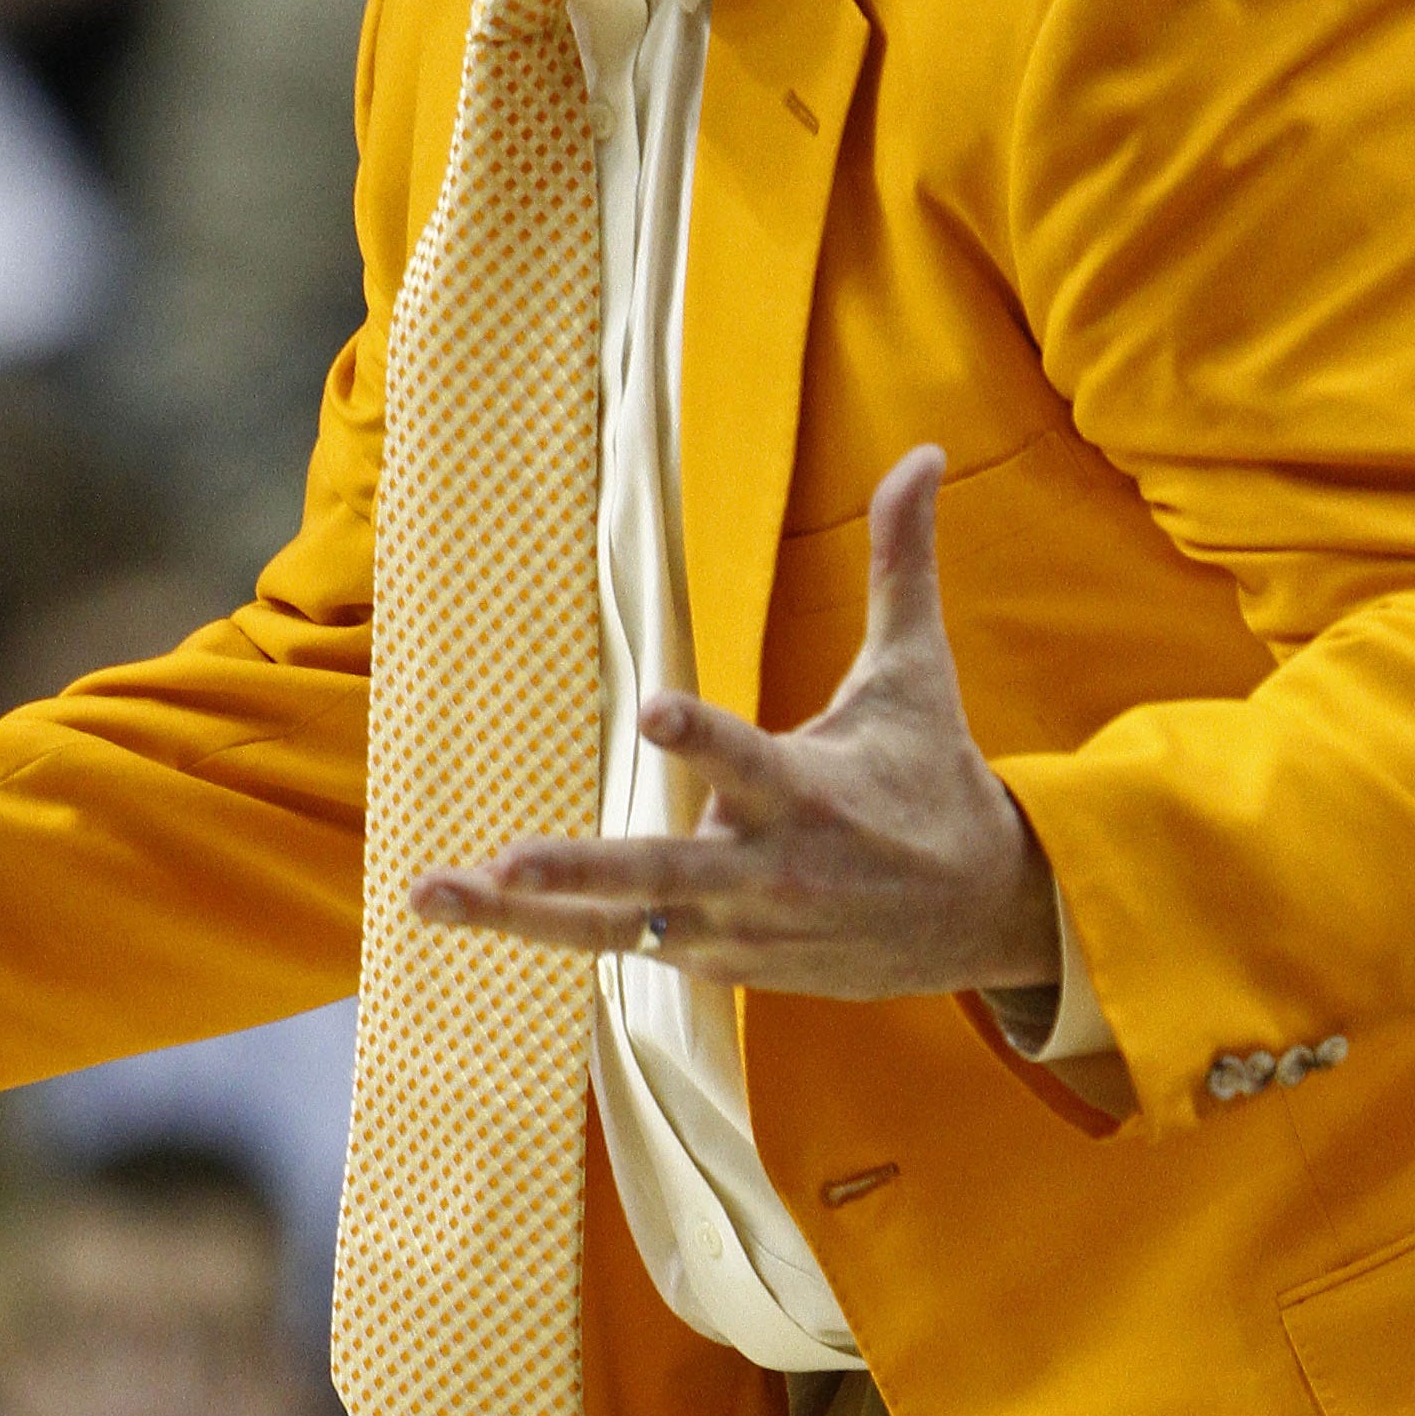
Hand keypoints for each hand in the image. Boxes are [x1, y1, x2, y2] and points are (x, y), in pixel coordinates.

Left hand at [410, 446, 1059, 1000]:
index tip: (652, 708)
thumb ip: (903, 564)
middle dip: (578, 871)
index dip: (701, 736)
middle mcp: (767, 870)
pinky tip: (475, 911)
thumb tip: (921, 450)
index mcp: (810, 794)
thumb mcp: (918, 673)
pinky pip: (625, 948)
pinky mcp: (723, 965)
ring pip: (618, 929)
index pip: (748, 760)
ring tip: (428, 892)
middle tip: (504, 861)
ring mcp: (739, 931)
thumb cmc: (936, 778)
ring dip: (521, 917)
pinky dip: (554, 933)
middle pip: (661, 874)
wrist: (987, 917)